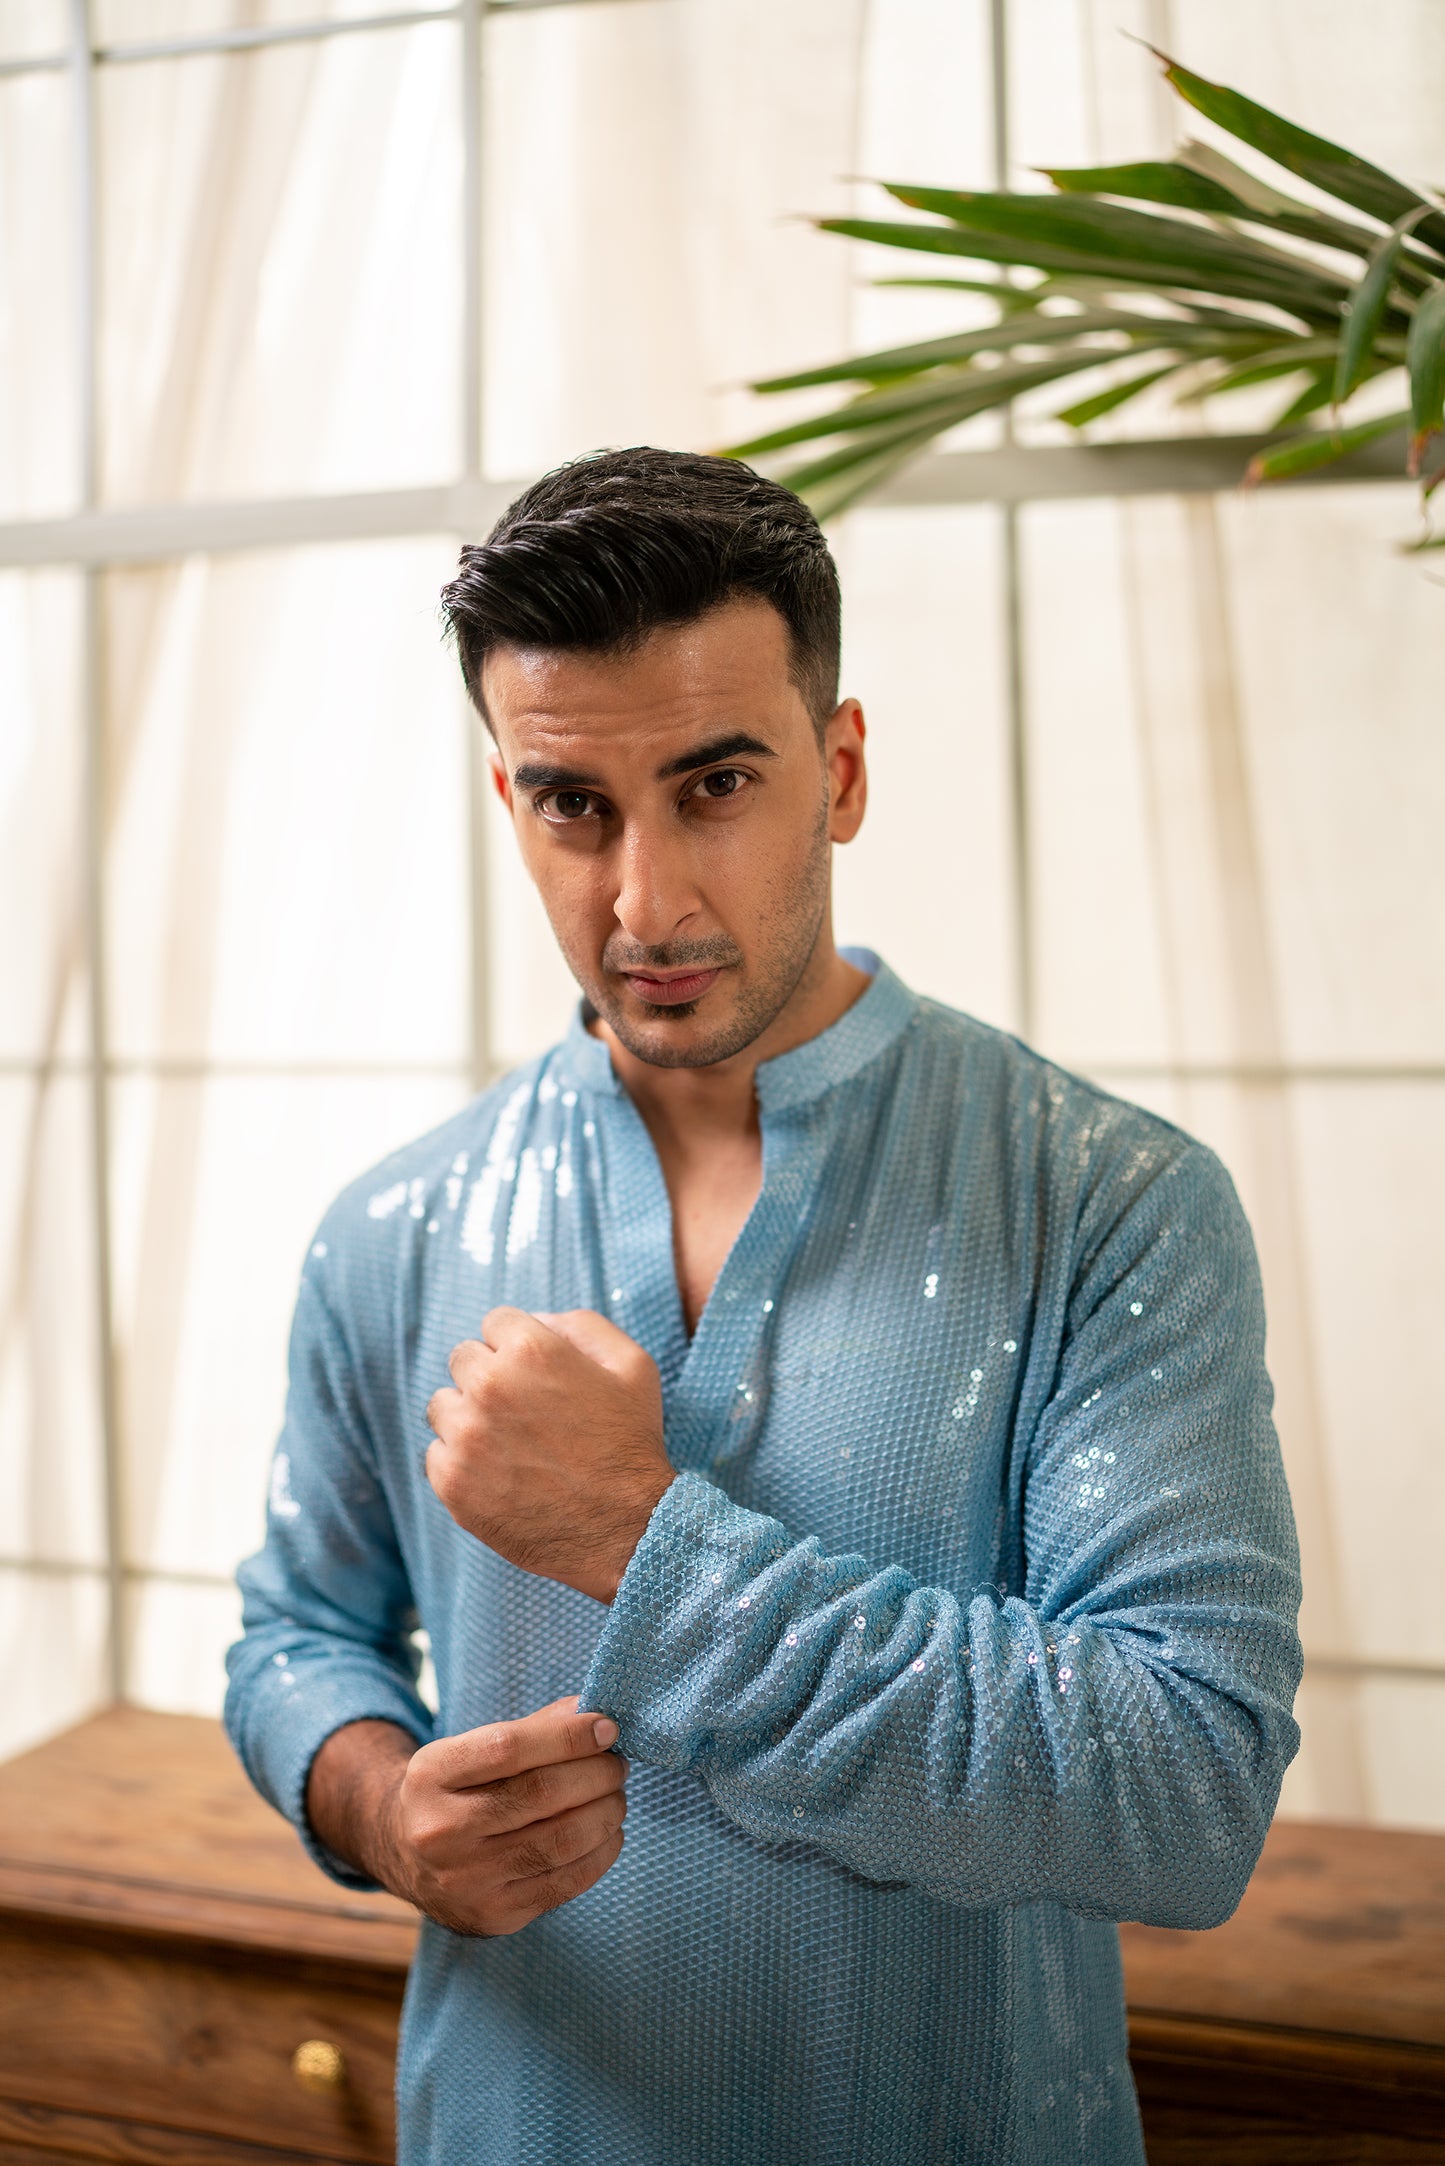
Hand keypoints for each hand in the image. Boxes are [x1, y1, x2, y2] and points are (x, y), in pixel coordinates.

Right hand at [311, 1699, 628, 1937]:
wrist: (402, 1855)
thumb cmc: (454, 1790)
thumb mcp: (470, 1749)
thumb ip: (533, 1730)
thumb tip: (593, 1715)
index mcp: (432, 1775)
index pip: (510, 1748)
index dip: (568, 1736)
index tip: (607, 1728)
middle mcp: (441, 1831)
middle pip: (541, 1795)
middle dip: (597, 1775)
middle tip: (618, 1765)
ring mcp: (466, 1880)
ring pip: (560, 1842)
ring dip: (606, 1813)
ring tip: (616, 1797)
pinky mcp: (494, 1916)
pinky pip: (565, 1883)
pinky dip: (601, 1854)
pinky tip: (609, 1833)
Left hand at [425, 1308, 673, 1602]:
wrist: (626, 1529)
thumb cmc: (631, 1443)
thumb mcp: (632, 1365)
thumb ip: (583, 1326)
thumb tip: (538, 1320)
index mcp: (531, 1350)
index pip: (495, 1322)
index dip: (519, 1347)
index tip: (535, 1374)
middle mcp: (489, 1386)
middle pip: (462, 1358)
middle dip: (489, 1376)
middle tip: (524, 1410)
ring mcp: (465, 1436)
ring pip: (442, 1405)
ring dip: (469, 1417)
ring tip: (510, 1444)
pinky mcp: (452, 1482)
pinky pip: (436, 1454)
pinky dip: (461, 1462)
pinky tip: (500, 1475)